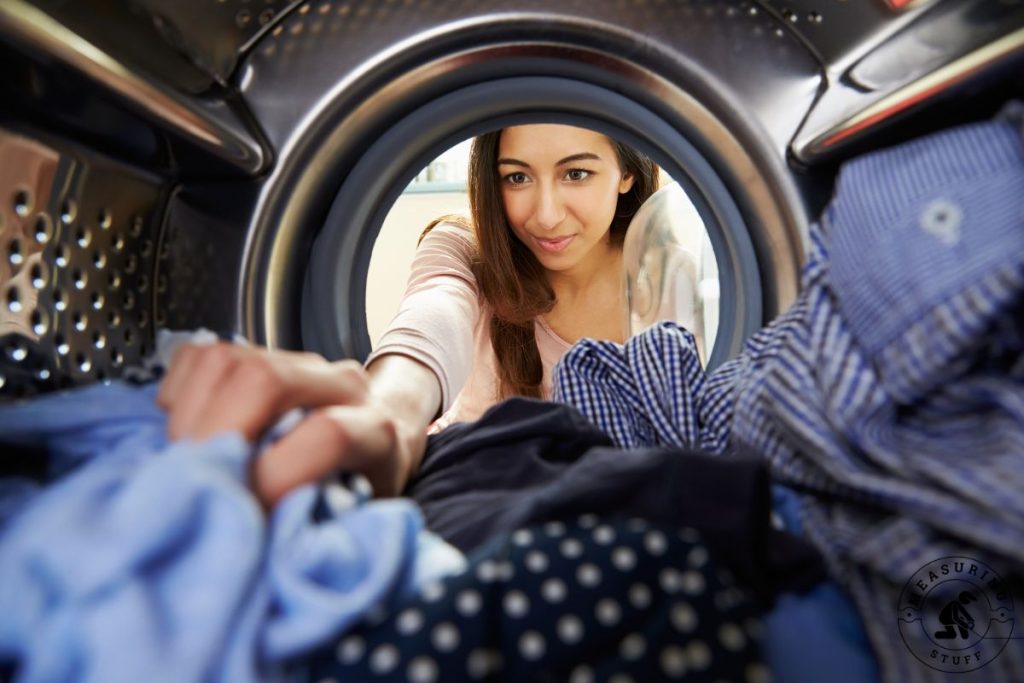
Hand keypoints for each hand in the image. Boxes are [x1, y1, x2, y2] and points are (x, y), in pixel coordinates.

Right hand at [157, 343, 424, 506]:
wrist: (375, 442)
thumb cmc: (360, 495)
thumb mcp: (356, 523)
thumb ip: (318, 532)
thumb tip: (264, 556)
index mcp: (375, 431)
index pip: (328, 434)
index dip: (279, 474)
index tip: (246, 516)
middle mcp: (338, 385)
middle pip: (266, 380)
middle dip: (217, 433)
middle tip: (195, 485)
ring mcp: (296, 363)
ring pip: (226, 361)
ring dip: (190, 416)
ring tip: (187, 464)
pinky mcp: (260, 353)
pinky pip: (201, 357)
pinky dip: (179, 394)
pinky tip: (186, 431)